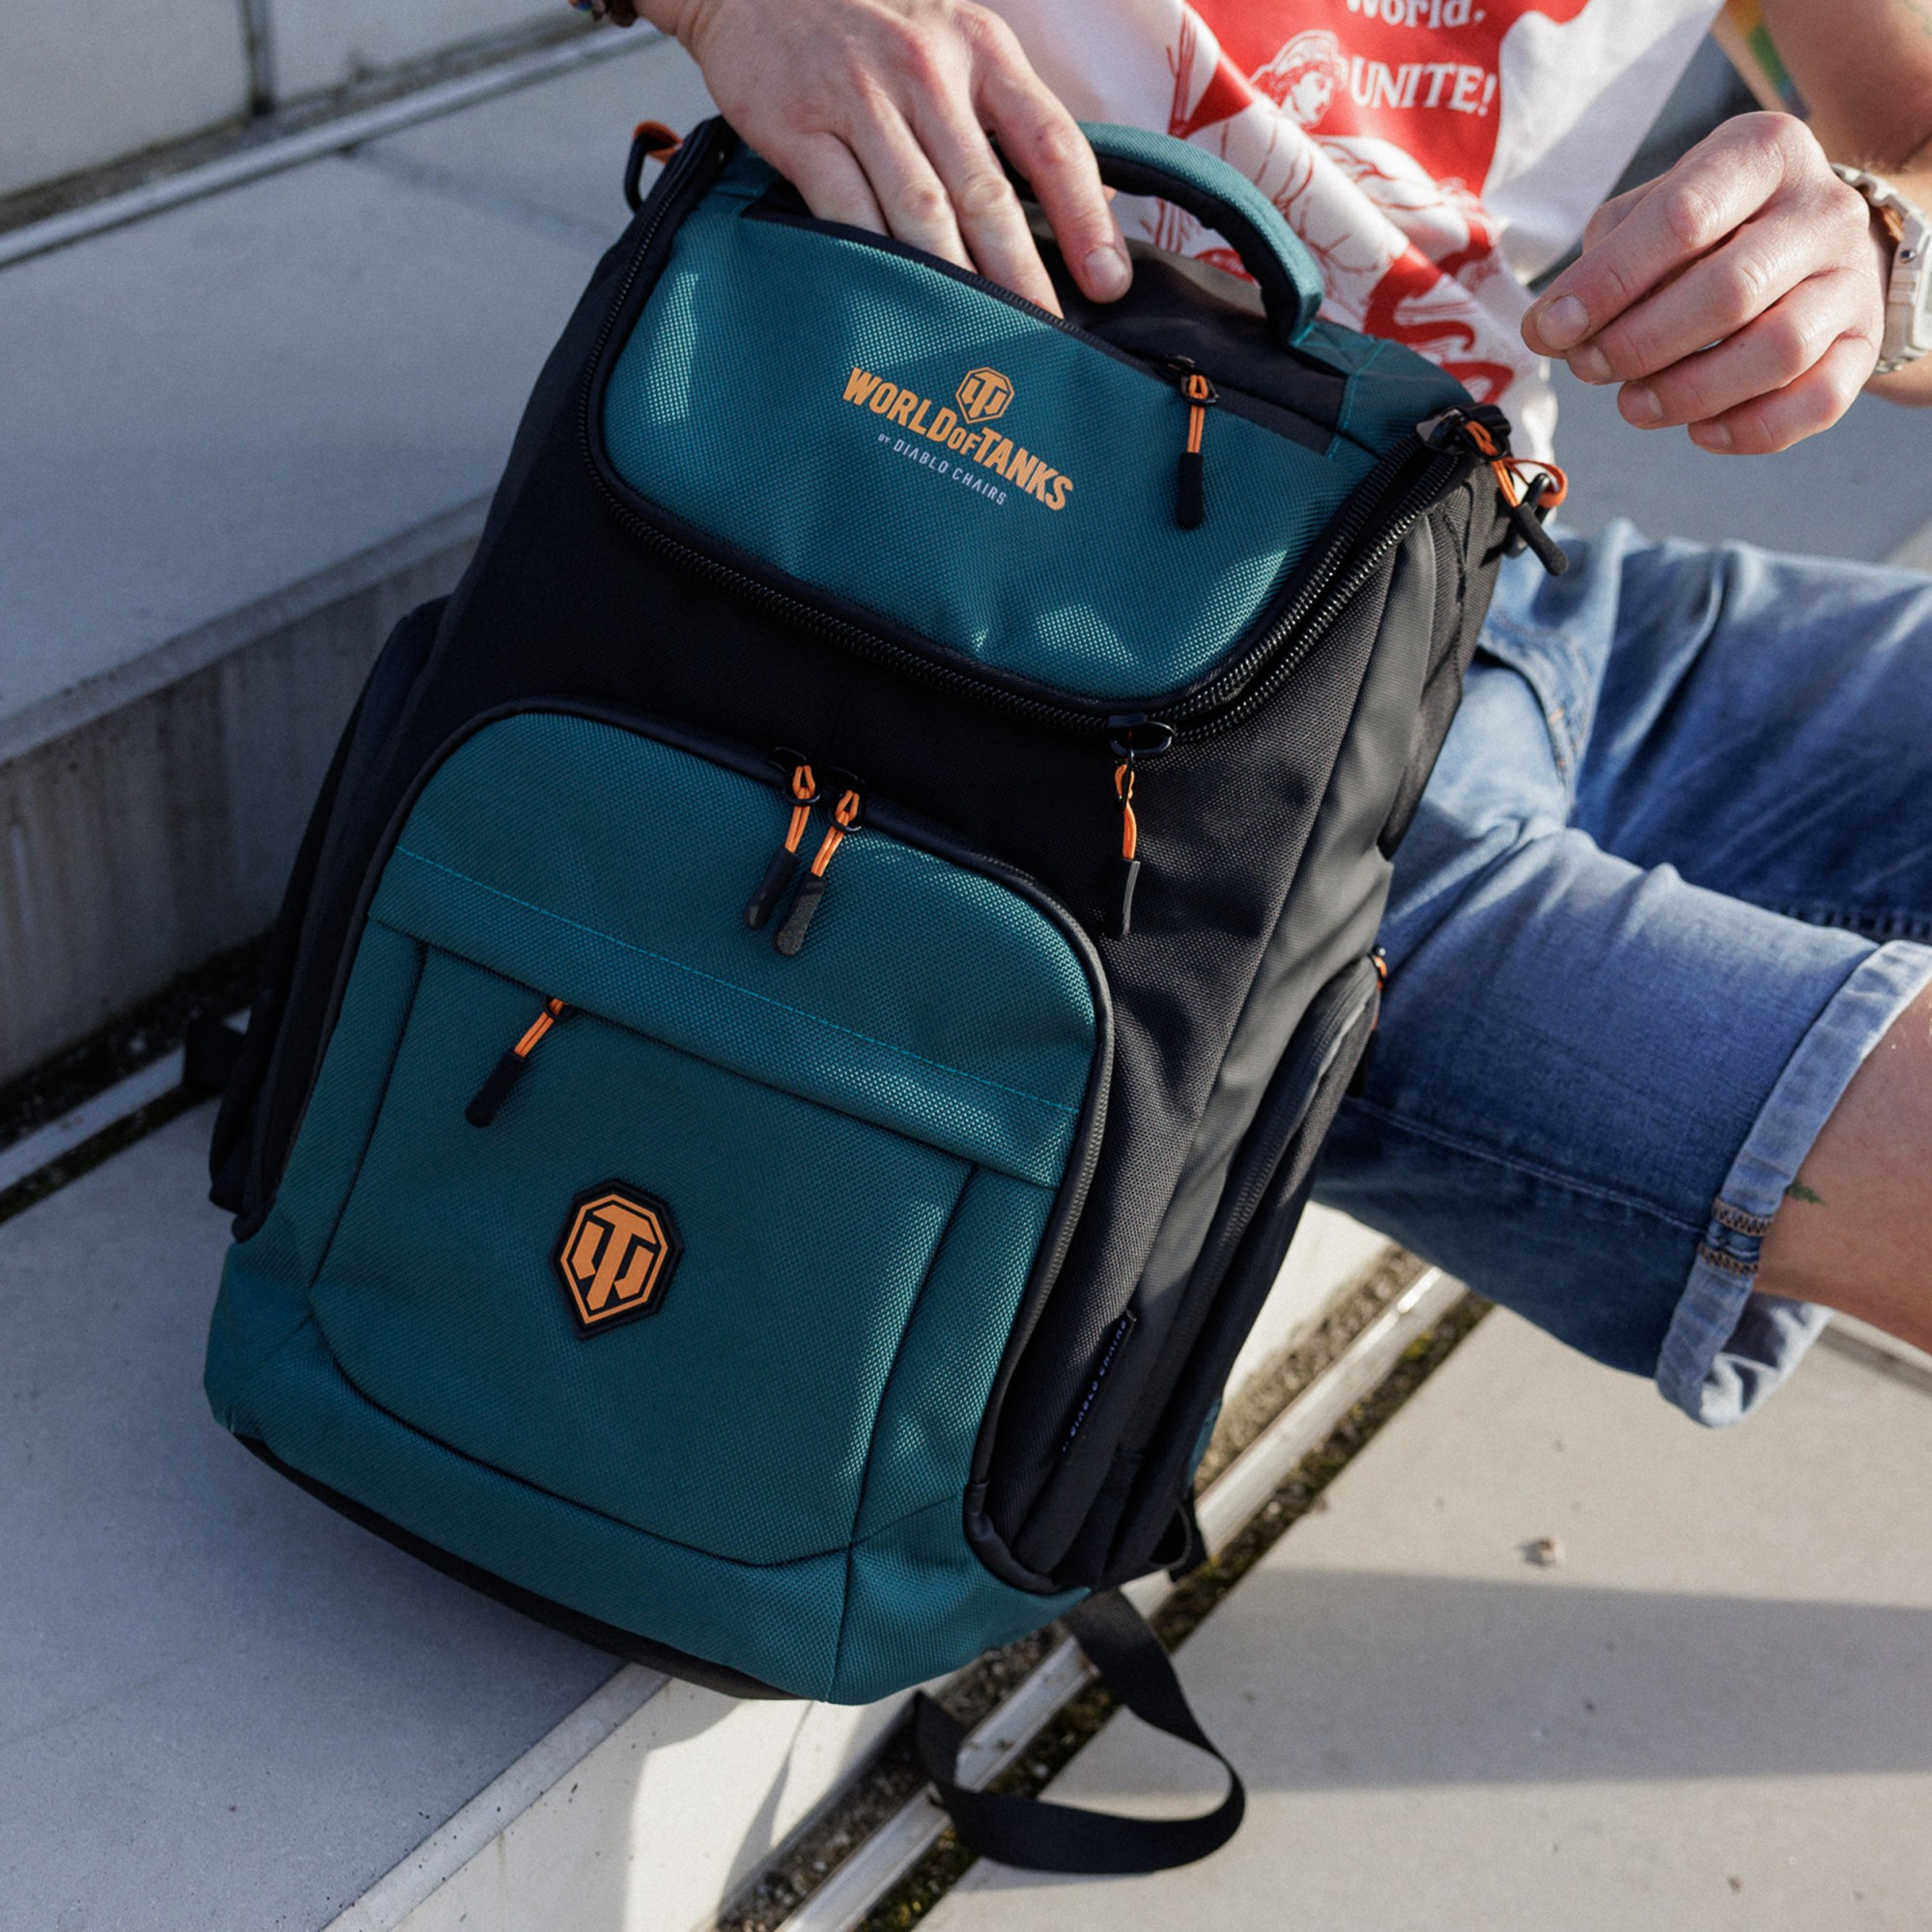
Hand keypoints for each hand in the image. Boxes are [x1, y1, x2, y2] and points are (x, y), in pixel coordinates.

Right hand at [642, 0, 1130, 315]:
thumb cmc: (872, 30)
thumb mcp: (953, 44)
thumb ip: (1004, 118)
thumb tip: (1076, 210)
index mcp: (981, 50)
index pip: (1052, 141)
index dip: (1086, 218)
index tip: (1108, 282)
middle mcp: (927, 71)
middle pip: (987, 192)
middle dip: (1021, 276)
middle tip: (1046, 339)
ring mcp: (860, 99)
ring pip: (920, 210)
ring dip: (953, 285)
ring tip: (978, 344)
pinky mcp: (800, 128)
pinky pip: (845, 212)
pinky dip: (874, 266)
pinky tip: (895, 313)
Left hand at [1522, 113, 1885, 452]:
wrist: (1814, 244)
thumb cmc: (1713, 228)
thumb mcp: (1653, 213)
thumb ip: (1601, 263)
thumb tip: (1552, 328)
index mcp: (1763, 153)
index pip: (1682, 219)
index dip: (1607, 283)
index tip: (1551, 328)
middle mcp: (1823, 209)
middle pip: (1730, 291)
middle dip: (1640, 344)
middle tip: (1590, 367)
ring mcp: (1852, 279)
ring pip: (1778, 351)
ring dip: (1688, 393)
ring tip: (1633, 403)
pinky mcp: (1863, 344)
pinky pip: (1816, 401)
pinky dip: (1748, 430)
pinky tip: (1699, 430)